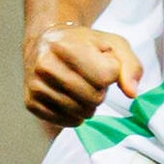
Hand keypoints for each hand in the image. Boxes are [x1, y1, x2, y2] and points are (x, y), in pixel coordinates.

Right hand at [23, 24, 142, 130]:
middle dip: (100, 90)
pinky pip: (67, 121)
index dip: (111, 73)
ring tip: (80, 86)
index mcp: (65, 46)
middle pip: (94, 97)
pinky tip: (70, 97)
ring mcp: (35, 86)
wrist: (45, 42)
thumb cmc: (83, 44)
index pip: (106, 76)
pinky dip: (76, 114)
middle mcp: (45, 65)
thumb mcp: (113, 44)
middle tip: (90, 77)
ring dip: (89, 104)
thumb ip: (130, 66)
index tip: (101, 63)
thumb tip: (131, 93)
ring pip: (82, 113)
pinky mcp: (31, 103)